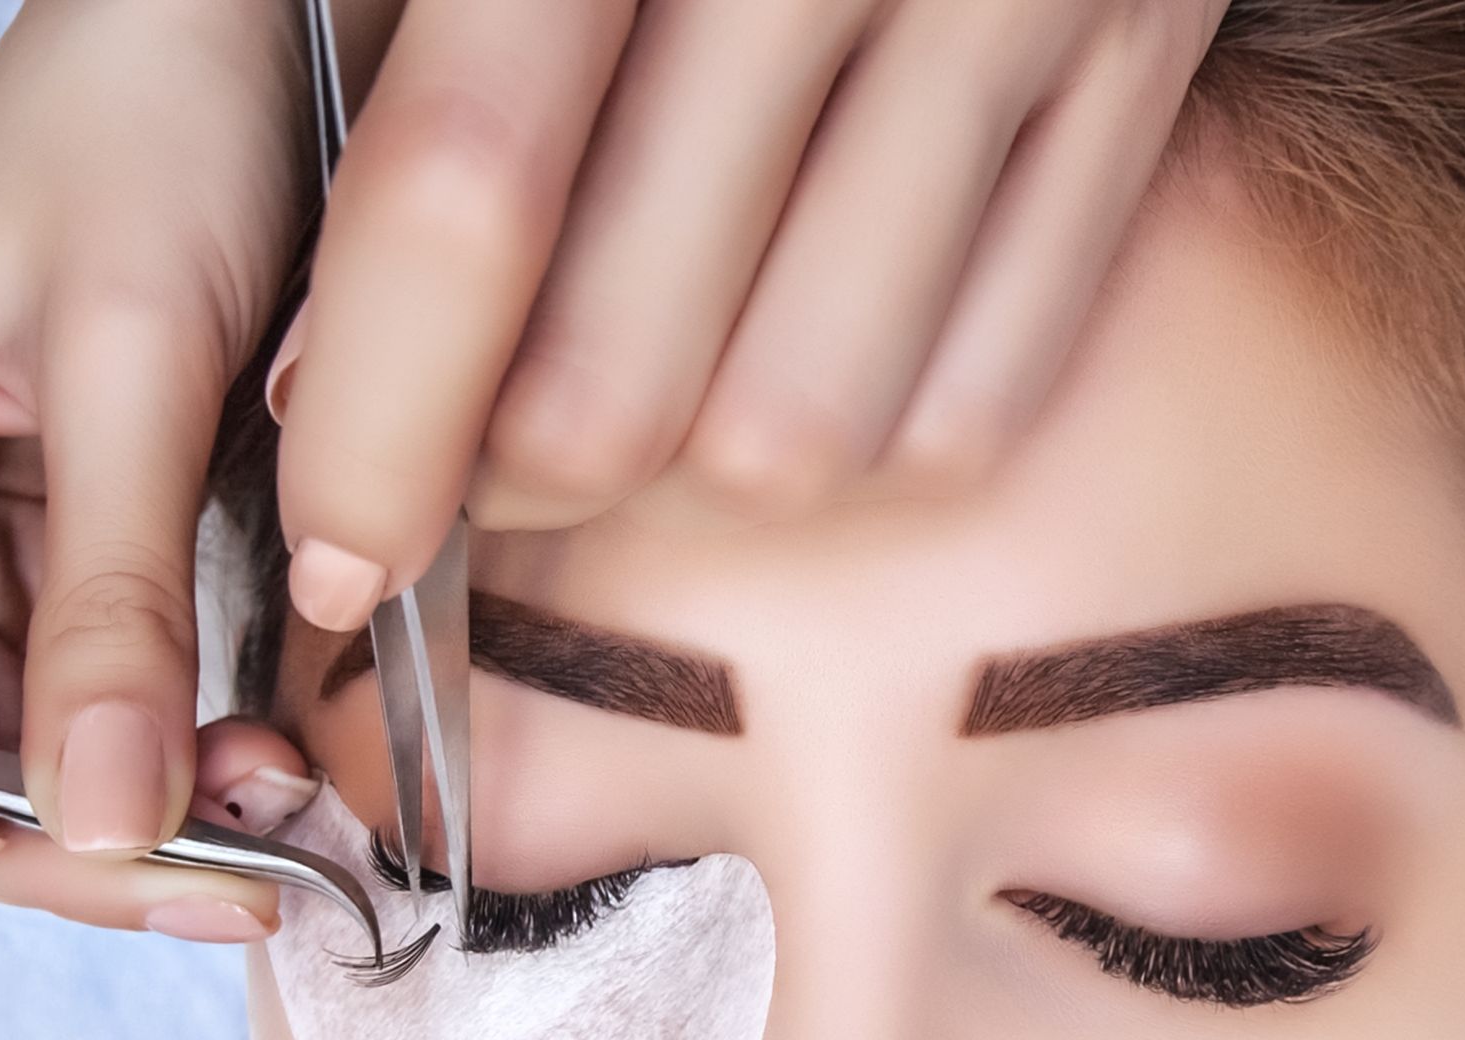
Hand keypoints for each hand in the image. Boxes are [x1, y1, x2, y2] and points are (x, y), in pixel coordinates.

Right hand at [0, 0, 325, 938]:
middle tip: (226, 872)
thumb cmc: (142, 125)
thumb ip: (108, 603)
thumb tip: (100, 824)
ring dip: (142, 816)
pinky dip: (184, 752)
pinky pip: (105, 703)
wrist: (243, 38)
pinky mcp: (75, 556)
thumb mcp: (125, 367)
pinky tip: (280, 758)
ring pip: (21, 767)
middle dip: (54, 848)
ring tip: (282, 813)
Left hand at [270, 0, 1228, 630]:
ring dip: (684, 472)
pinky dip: (864, 431)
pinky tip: (797, 350)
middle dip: (511, 474)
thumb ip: (404, 87)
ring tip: (644, 385)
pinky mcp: (1148, 58)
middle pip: (621, 381)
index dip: (375, 420)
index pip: (464, 192)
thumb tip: (316, 388)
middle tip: (477, 451)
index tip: (334, 556)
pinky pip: (977, 407)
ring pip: (797, 438)